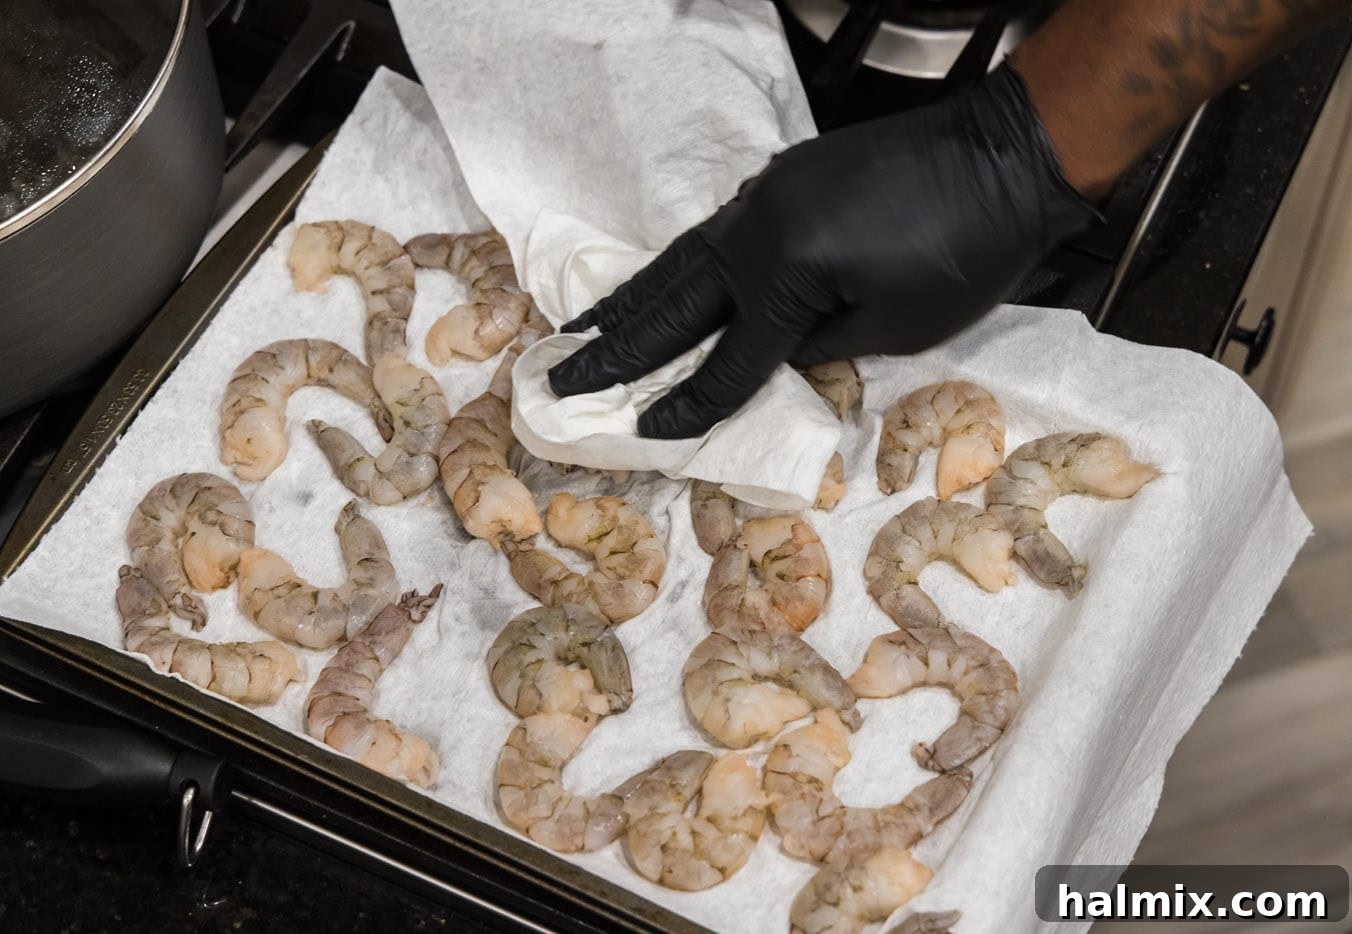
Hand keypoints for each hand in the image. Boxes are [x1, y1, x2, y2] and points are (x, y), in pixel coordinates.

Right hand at [547, 62, 1098, 439]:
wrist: (1007, 154)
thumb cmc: (966, 253)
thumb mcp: (893, 326)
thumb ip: (817, 346)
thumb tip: (770, 358)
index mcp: (785, 276)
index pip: (727, 362)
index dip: (687, 406)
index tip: (641, 436)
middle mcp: (756, 232)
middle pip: (673, 305)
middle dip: (616, 350)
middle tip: (561, 377)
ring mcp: (764, 197)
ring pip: (681, 261)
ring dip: (630, 300)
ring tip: (582, 328)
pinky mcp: (783, 178)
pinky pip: (713, 233)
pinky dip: (678, 266)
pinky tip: (658, 283)